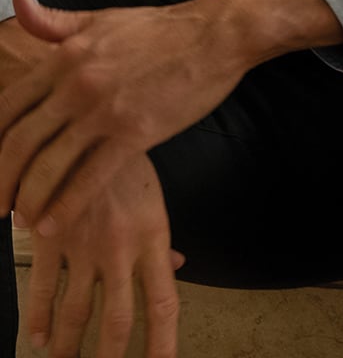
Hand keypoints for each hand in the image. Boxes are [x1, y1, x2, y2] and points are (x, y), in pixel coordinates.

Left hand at [0, 0, 248, 237]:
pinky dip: (65, 208)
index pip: (6, 109)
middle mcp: (77, 84)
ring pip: (47, 167)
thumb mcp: (102, 19)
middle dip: (0, 182)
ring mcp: (105, 110)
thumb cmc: (162, 29)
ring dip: (29, 201)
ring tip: (26, 219)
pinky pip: (89, 179)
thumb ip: (54, 21)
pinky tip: (55, 223)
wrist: (217, 34)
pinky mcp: (136, 132)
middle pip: (17, 144)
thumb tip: (17, 0)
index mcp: (66, 57)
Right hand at [24, 153, 183, 357]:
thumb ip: (162, 239)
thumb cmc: (126, 166)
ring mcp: (85, 246)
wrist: (90, 129)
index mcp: (154, 237)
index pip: (165, 302)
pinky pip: (44, 290)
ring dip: (71, 347)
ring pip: (77, 314)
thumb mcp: (153, 198)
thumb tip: (180, 265)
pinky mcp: (51, 239)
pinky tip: (39, 338)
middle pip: (119, 320)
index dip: (164, 342)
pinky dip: (39, 320)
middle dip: (112, 357)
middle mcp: (122, 249)